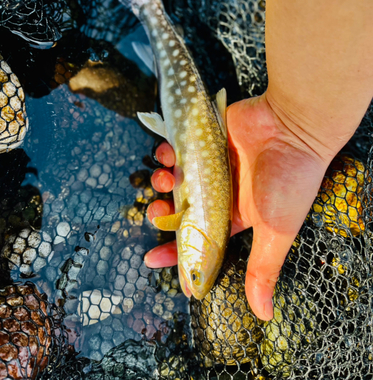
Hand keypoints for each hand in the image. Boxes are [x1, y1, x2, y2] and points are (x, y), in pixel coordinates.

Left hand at [144, 93, 330, 320]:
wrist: (293, 128)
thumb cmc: (289, 181)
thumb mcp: (275, 231)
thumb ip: (263, 270)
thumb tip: (264, 317)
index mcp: (236, 216)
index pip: (200, 239)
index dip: (176, 252)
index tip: (151, 261)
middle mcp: (221, 191)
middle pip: (182, 207)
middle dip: (164, 214)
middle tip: (156, 213)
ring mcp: (213, 164)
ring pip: (177, 178)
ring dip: (163, 182)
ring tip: (163, 180)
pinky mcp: (208, 138)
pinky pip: (180, 147)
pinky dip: (168, 152)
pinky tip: (166, 154)